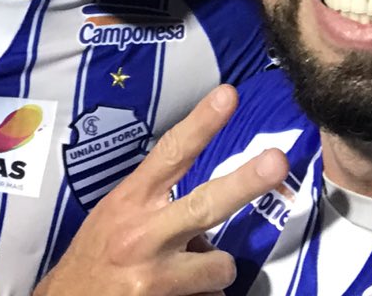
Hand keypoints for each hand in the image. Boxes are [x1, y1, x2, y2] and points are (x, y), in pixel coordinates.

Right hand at [34, 85, 288, 295]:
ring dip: (212, 270)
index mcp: (131, 201)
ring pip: (219, 264)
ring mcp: (154, 276)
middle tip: (277, 160)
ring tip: (184, 276)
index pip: (170, 154)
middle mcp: (143, 234)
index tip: (228, 95)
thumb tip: (206, 210)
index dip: (201, 123)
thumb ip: (155, 203)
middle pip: (206, 203)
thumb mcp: (115, 215)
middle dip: (246, 181)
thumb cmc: (93, 258)